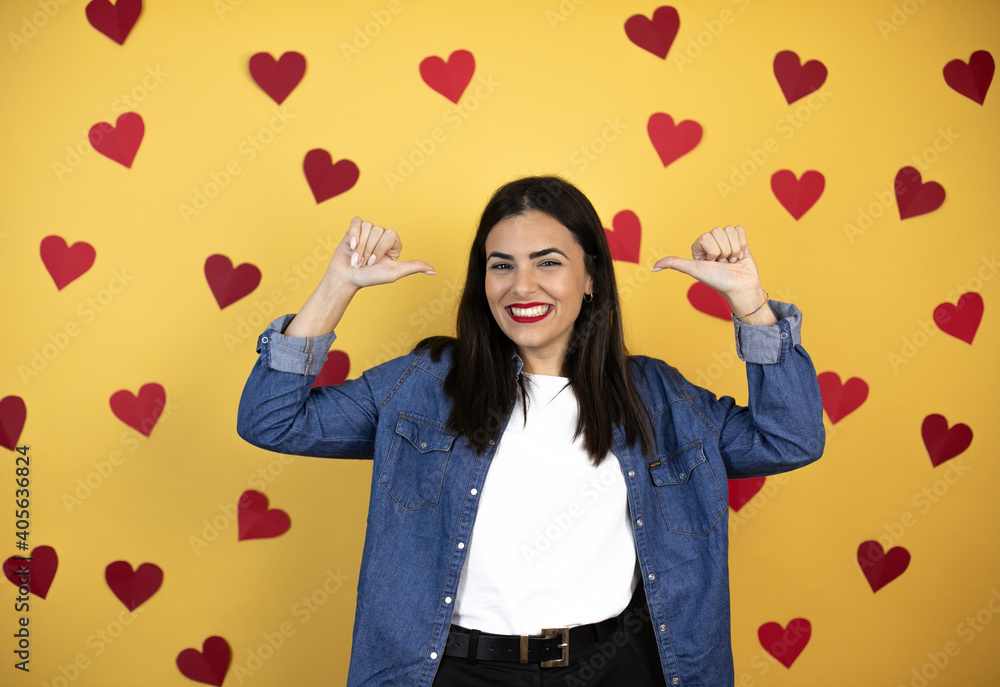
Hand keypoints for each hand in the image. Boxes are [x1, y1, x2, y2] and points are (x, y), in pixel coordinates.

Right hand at [326, 217, 434, 288]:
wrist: (347, 278)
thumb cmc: (370, 277)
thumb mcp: (394, 272)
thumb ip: (413, 267)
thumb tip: (434, 270)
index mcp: (393, 245)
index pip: (391, 235)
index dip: (381, 248)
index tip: (375, 263)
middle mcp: (381, 237)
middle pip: (378, 230)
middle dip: (369, 249)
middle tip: (365, 263)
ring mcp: (367, 233)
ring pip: (367, 227)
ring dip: (359, 247)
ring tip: (356, 259)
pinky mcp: (353, 230)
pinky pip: (356, 222)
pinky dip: (353, 234)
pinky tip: (350, 246)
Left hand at [652, 225, 771, 321]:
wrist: (740, 287)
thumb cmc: (717, 280)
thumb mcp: (694, 270)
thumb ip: (675, 264)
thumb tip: (653, 268)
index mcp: (700, 246)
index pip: (706, 236)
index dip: (711, 251)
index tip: (711, 262)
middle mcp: (712, 241)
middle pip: (718, 231)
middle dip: (723, 251)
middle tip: (723, 263)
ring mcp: (726, 240)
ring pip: (730, 230)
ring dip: (734, 249)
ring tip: (731, 261)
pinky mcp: (740, 240)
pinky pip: (740, 230)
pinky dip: (742, 245)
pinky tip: (739, 256)